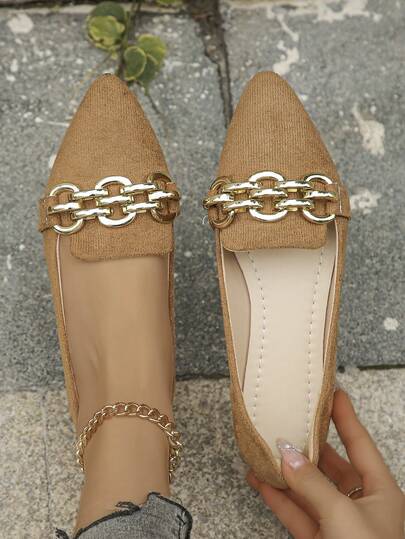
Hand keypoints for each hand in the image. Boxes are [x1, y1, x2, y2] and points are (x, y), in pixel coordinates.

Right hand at [248, 390, 404, 538]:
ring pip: (308, 488)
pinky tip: (259, 480)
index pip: (360, 442)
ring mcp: (338, 523)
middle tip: (289, 418)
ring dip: (285, 470)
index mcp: (381, 491)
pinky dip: (276, 496)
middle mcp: (360, 503)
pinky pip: (295, 512)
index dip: (345, 416)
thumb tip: (286, 453)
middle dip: (309, 442)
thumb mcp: (345, 516)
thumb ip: (313, 484)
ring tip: (264, 446)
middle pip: (331, 463)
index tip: (332, 392)